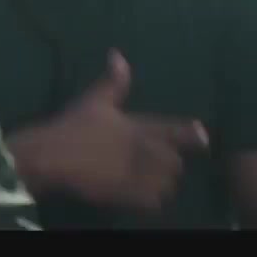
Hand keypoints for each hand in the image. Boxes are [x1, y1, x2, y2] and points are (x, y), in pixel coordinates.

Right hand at [36, 49, 208, 211]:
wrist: (52, 156)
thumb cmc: (73, 126)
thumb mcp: (93, 100)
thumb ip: (113, 81)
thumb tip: (118, 54)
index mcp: (138, 126)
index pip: (174, 131)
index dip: (191, 134)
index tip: (203, 137)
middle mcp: (143, 151)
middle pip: (174, 163)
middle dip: (170, 164)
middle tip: (160, 165)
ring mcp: (136, 174)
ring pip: (166, 184)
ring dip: (162, 184)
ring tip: (153, 182)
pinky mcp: (126, 194)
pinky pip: (152, 203)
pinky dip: (151, 202)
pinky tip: (142, 198)